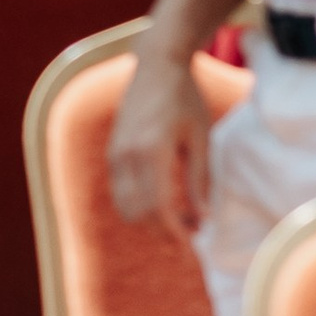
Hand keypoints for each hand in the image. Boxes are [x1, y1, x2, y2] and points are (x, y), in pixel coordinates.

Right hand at [107, 48, 213, 238]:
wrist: (156, 66)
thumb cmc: (185, 98)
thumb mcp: (201, 137)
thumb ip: (200, 178)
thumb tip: (203, 217)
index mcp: (152, 152)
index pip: (158, 208)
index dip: (174, 234)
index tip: (191, 249)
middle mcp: (127, 156)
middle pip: (139, 213)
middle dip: (163, 233)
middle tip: (189, 238)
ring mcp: (115, 154)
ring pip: (126, 206)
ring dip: (150, 222)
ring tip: (179, 223)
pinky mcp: (113, 152)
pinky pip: (121, 191)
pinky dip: (139, 205)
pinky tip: (162, 204)